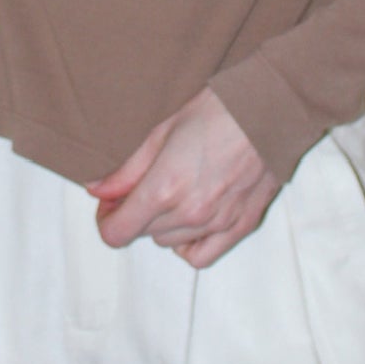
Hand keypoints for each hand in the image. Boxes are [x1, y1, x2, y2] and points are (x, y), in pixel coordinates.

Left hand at [86, 88, 280, 267]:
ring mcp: (217, 223)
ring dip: (160, 225)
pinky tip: (189, 221)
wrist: (268, 107)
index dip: (106, 220)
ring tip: (169, 196)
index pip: (117, 232)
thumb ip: (127, 170)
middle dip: (133, 214)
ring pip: (168, 243)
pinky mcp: (241, 225)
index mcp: (164, 187)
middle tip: (139, 189)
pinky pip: (202, 256)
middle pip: (142, 234)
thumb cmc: (215, 110)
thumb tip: (96, 190)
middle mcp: (190, 213)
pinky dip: (188, 245)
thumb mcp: (161, 131)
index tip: (109, 204)